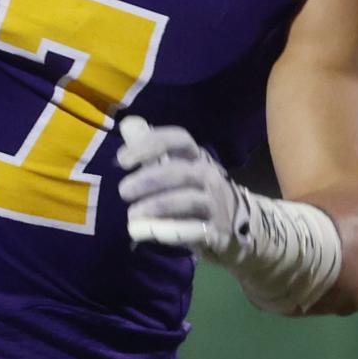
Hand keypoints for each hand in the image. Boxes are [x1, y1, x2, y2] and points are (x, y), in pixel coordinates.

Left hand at [116, 116, 248, 259]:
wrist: (235, 224)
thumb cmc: (196, 191)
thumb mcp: (178, 168)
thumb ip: (153, 151)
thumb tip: (128, 126)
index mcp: (196, 157)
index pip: (179, 139)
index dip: (150, 143)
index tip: (122, 159)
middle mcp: (207, 175)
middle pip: (180, 172)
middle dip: (148, 179)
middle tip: (123, 190)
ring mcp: (214, 203)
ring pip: (187, 200)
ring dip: (157, 205)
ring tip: (132, 215)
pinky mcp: (215, 230)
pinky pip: (194, 230)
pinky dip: (171, 230)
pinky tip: (150, 232)